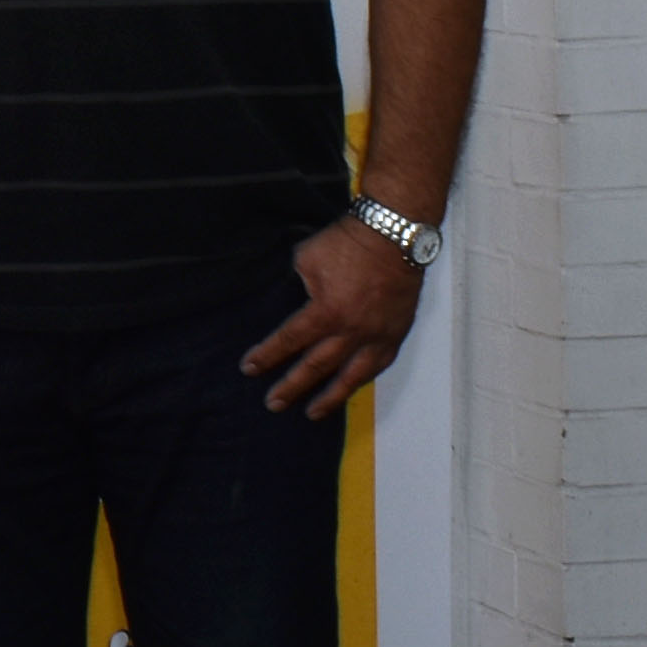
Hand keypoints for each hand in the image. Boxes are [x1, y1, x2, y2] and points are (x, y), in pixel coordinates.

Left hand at [247, 217, 422, 412]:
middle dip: (292, 386)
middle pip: (316, 367)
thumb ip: (298, 285)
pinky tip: (351, 387)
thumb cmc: (347, 242)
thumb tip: (292, 302)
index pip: (289, 341)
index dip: (267, 356)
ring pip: (351, 376)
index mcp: (326, 312)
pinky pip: (378, 365)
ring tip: (312, 413)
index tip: (249, 368)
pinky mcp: (396, 332)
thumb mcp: (307, 259)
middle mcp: (352, 331)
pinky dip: (362, 378)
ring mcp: (377, 335)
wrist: (395, 233)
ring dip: (330, 397)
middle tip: (273, 404)